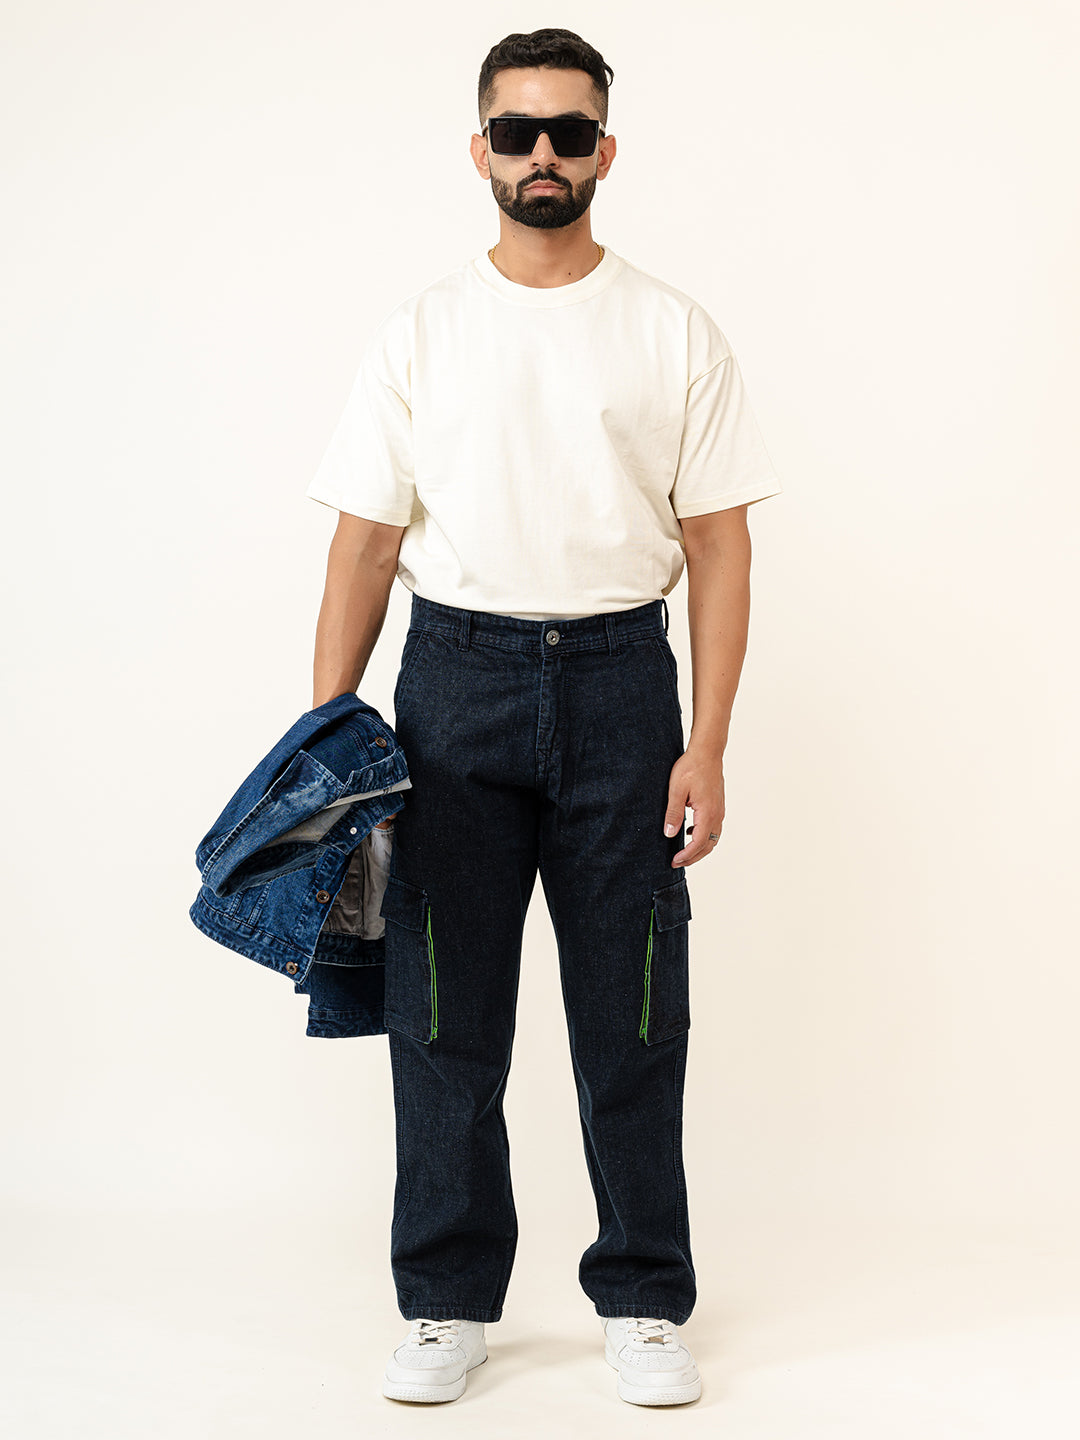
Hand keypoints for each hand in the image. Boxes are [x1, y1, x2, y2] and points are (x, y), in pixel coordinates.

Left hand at [662, 748, 724, 866]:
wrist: (707, 752)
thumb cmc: (691, 768)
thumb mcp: (676, 790)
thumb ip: (673, 814)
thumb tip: (669, 834)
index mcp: (707, 813)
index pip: (698, 843)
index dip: (686, 855)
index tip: (674, 861)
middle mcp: (717, 815)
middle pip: (708, 845)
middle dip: (693, 857)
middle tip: (677, 863)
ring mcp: (719, 811)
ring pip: (712, 838)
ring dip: (699, 849)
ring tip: (683, 853)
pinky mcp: (718, 806)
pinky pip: (713, 828)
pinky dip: (703, 837)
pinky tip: (689, 833)